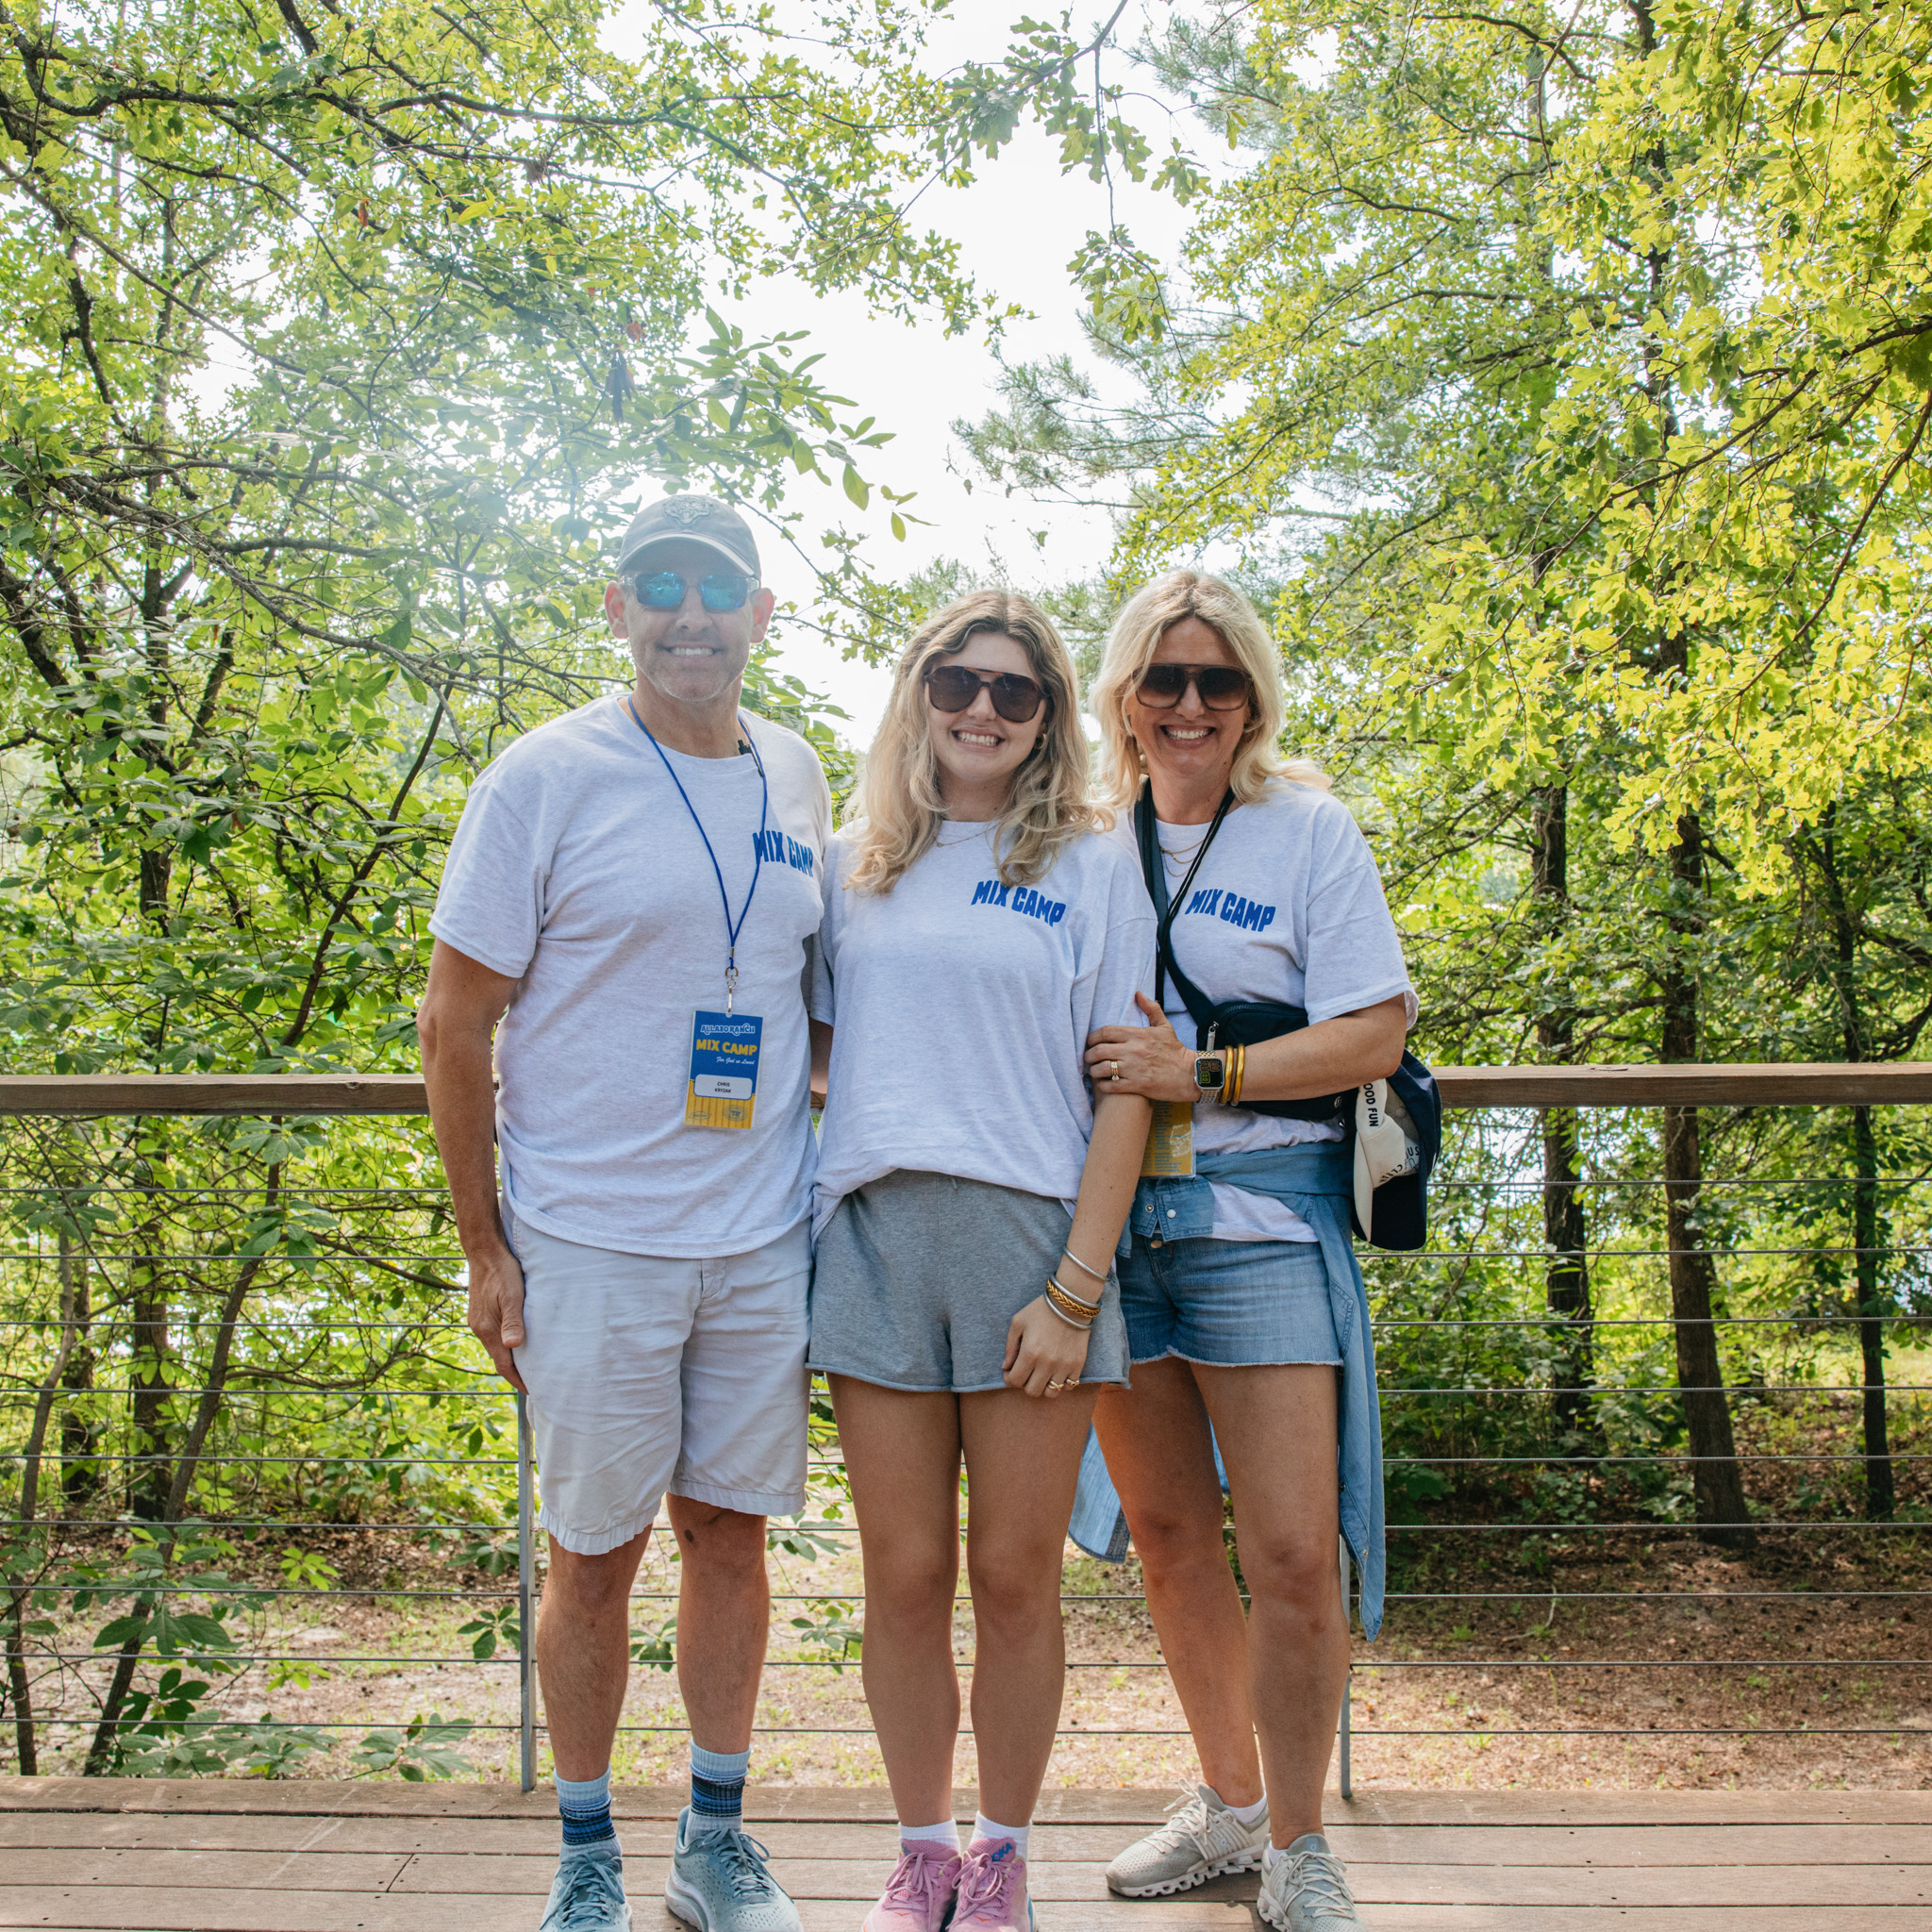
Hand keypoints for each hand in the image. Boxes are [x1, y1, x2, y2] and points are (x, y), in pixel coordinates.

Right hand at [467, 1244, 528, 1392]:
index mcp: (487, 1329)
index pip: (503, 1365)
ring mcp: (479, 1321)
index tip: (534, 1391)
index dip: (518, 1380)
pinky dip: (507, 1346)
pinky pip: (494, 1337)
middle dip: (516, 1374)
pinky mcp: (481, 1314)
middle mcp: (480, 1329)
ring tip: (531, 1367)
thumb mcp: (512, 1295)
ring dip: (512, 1360)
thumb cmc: (503, 1271)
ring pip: (497, 1348)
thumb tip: (513, 1345)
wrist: (484, 1251)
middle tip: (537, 1383)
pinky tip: (519, 1343)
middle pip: (499, 1360)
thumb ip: (512, 1320)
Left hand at [1004, 1293, 1092, 1397]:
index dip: (1009, 1379)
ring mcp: (1064, 1366)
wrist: (1070, 1303)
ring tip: (1041, 1374)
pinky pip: (1069, 1386)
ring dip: (1043, 1386)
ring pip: (1051, 1393)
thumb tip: (1006, 1366)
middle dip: (1024, 1384)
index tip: (1009, 1372)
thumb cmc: (1041, 1310)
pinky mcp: (1078, 1364)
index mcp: (1030, 1353)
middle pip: (1032, 1391)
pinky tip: (1056, 1372)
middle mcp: (1047, 1363)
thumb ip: (1010, 1347)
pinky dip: (1061, 1383)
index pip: (1015, 1381)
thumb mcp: (1018, 1322)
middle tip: (1025, 1372)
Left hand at [1085, 993, 1201, 1103]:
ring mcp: (1134, 1069)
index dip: (1092, 1037)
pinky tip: (1104, 1084)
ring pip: (1102, 1069)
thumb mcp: (1165, 1027)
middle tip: (1088, 1058)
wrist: (1190, 1074)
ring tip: (1094, 1072)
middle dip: (1089, 1055)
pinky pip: (1111, 1086)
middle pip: (1099, 1051)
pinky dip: (1103, 1086)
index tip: (1090, 1042)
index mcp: (1138, 1034)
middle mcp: (1133, 1050)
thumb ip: (1151, 1009)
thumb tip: (1138, 994)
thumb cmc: (1175, 1051)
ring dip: (1094, 1071)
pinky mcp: (1137, 1085)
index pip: (1105, 1032)